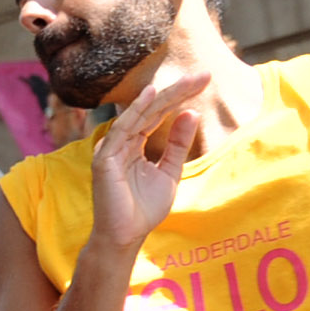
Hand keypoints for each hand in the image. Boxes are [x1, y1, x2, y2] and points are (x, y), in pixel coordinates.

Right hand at [87, 68, 209, 256]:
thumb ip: (177, 144)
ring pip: (139, 115)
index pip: (158, 115)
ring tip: (188, 81)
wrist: (126, 235)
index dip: (180, 97)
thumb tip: (190, 113)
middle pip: (151, 110)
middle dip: (177, 91)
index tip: (204, 81)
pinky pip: (123, 129)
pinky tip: (152, 95)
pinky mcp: (105, 158)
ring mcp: (111, 149)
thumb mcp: (170, 172)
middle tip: (203, 75)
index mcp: (134, 145)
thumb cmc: (144, 208)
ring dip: (163, 96)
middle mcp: (121, 142)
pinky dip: (137, 111)